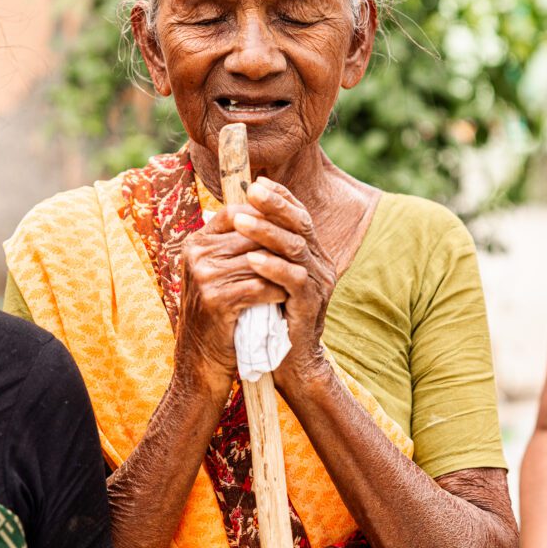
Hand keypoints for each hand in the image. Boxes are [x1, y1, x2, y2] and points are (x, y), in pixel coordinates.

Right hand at [176, 204, 286, 393]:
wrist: (201, 357)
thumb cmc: (218, 312)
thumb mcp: (219, 272)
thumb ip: (234, 245)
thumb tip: (268, 212)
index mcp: (196, 243)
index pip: (234, 213)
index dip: (263, 215)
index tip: (288, 225)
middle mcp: (196, 255)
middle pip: (249, 234)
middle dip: (278, 243)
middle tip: (304, 249)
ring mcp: (203, 277)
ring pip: (257, 259)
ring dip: (282, 267)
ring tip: (300, 273)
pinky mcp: (216, 300)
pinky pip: (258, 286)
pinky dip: (277, 290)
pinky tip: (286, 296)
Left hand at [234, 177, 335, 387]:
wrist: (288, 363)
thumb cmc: (270, 317)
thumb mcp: (263, 277)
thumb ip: (257, 249)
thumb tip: (227, 216)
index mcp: (309, 254)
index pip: (298, 215)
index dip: (280, 197)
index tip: (255, 183)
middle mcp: (319, 264)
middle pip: (301, 224)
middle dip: (275, 205)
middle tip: (250, 191)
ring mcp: (318, 284)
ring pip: (297, 248)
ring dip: (267, 233)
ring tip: (241, 222)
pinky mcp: (312, 305)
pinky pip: (294, 280)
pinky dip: (273, 267)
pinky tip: (253, 260)